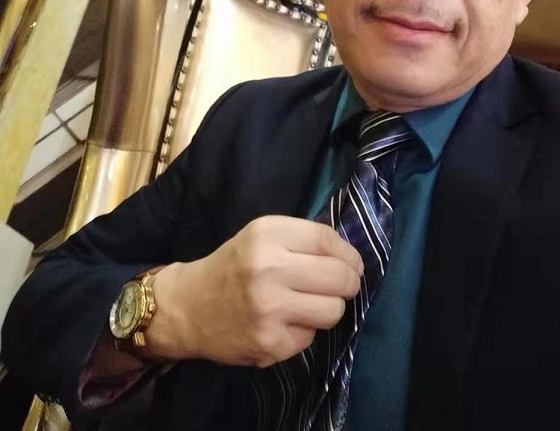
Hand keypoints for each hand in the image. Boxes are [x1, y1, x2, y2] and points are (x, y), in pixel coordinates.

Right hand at [143, 215, 362, 367]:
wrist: (187, 307)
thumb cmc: (233, 266)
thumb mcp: (261, 236)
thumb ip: (302, 240)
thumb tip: (351, 258)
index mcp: (266, 235)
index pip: (327, 241)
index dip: (349, 254)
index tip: (352, 263)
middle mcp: (268, 269)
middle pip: (339, 277)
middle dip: (349, 282)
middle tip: (342, 286)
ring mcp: (268, 310)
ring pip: (333, 311)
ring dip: (329, 308)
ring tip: (310, 304)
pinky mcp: (269, 344)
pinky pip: (311, 337)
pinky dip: (304, 331)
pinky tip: (284, 323)